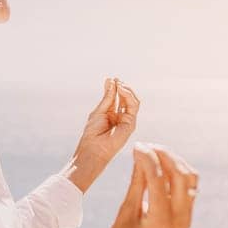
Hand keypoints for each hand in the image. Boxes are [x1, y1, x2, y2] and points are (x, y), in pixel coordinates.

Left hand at [65, 77, 139, 191]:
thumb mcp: (100, 110)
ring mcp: (127, 120)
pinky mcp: (131, 124)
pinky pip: (133, 106)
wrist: (94, 148)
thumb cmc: (93, 132)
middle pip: (126, 98)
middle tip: (116, 80)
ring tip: (119, 84)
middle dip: (122, 87)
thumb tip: (111, 80)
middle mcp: (121, 117)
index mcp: (112, 114)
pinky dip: (128, 96)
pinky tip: (121, 90)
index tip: (111, 79)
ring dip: (126, 90)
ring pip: (133, 101)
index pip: (117, 97)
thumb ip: (108, 97)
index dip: (115, 87)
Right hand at [74, 143, 197, 227]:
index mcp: (160, 223)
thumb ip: (138, 181)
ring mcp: (186, 222)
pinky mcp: (187, 220)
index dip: (148, 158)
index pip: (159, 179)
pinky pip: (189, 189)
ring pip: (190, 180)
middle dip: (165, 156)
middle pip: (181, 176)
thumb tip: (142, 153)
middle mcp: (179, 222)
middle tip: (147, 146)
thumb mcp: (126, 210)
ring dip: (174, 163)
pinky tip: (161, 167)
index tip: (137, 145)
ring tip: (154, 154)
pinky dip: (178, 174)